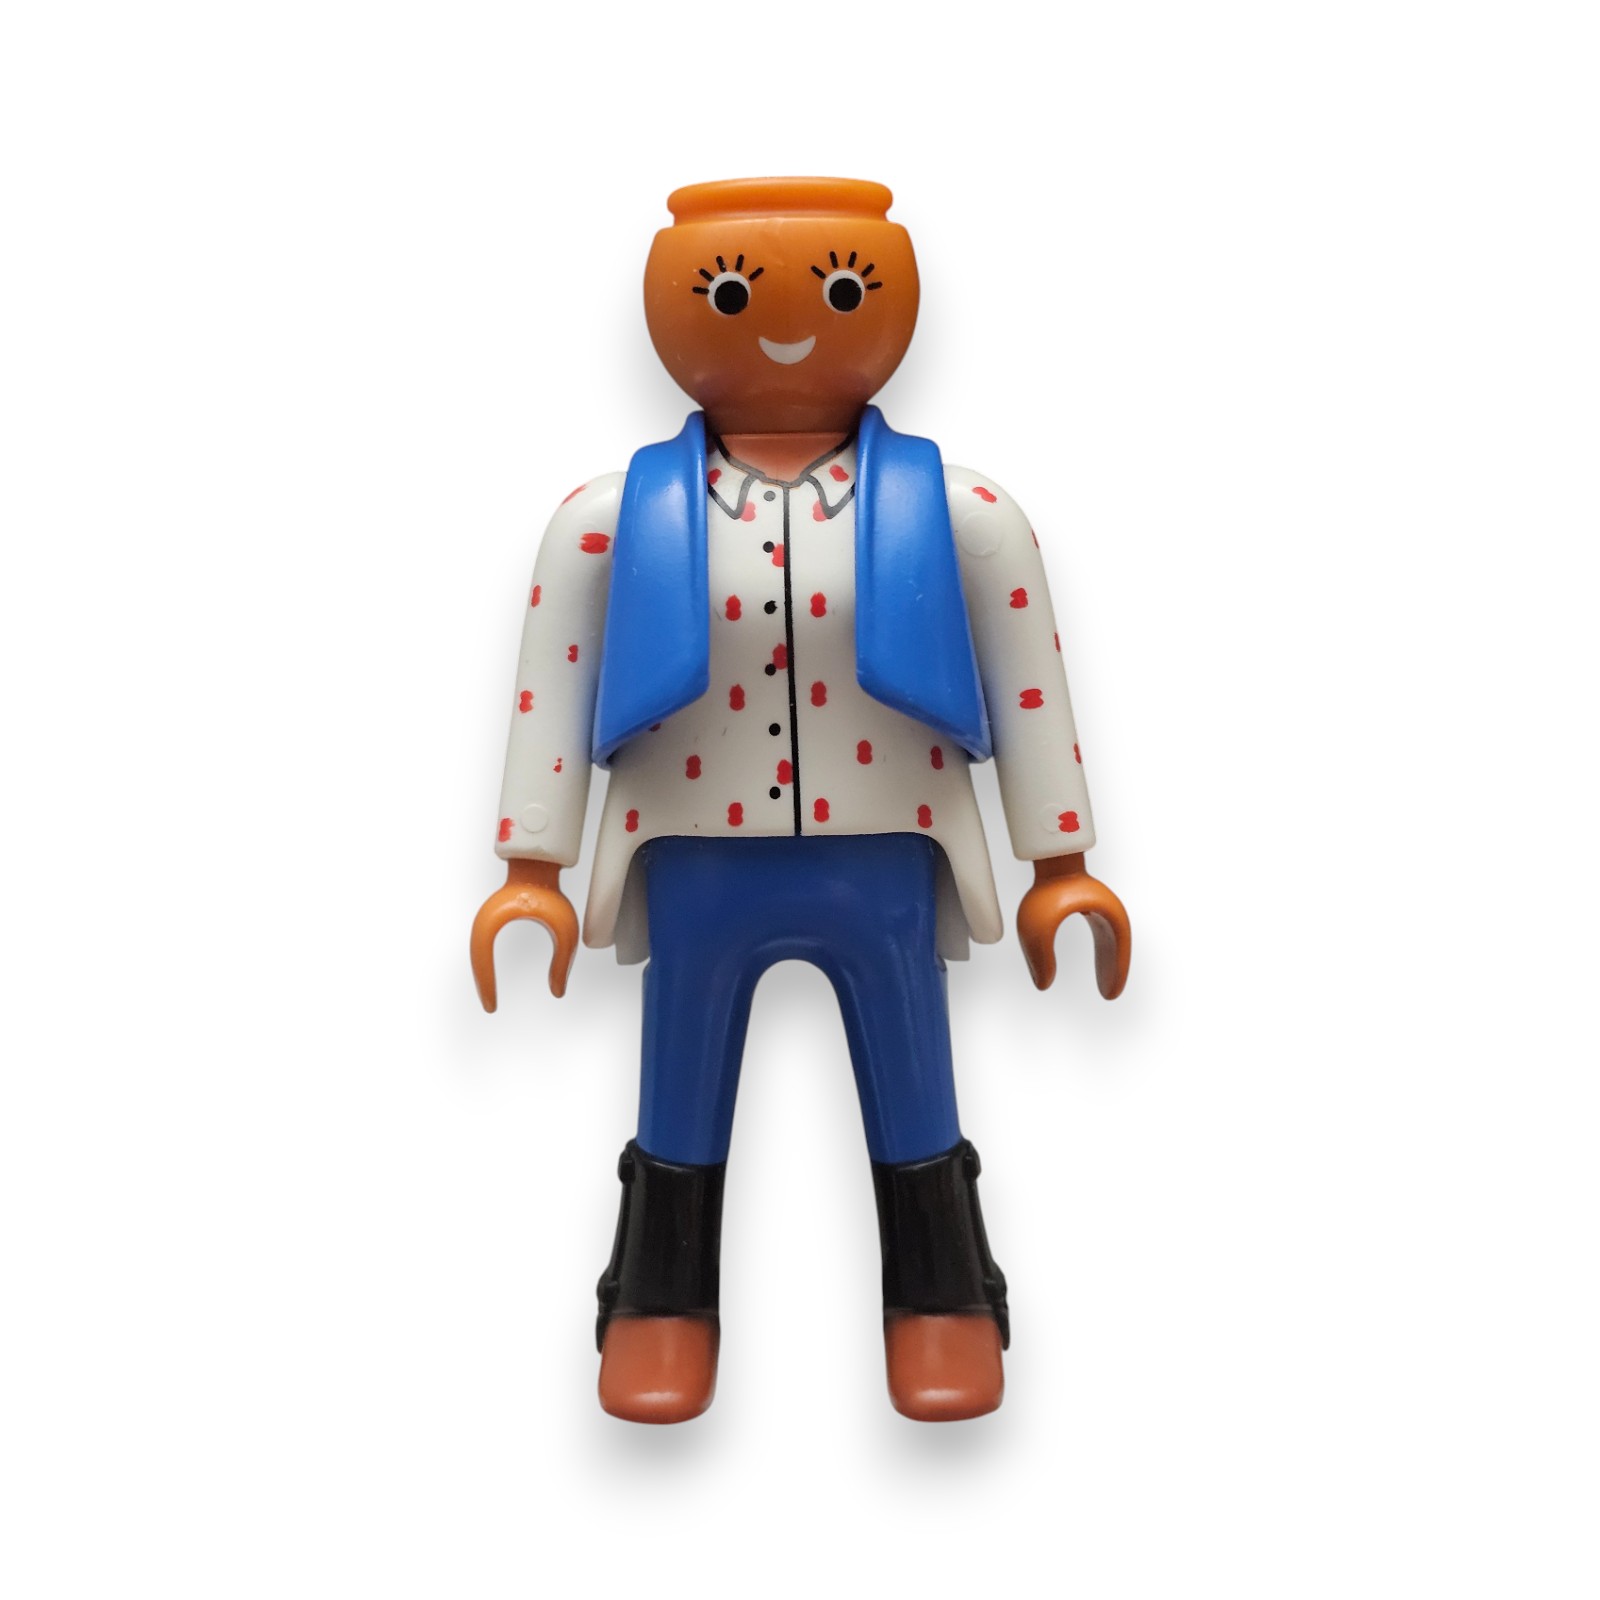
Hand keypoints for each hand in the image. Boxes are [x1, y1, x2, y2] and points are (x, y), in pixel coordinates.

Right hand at [470, 859, 578, 1009]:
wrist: (539, 865)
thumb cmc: (551, 892)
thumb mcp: (564, 931)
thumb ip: (563, 962)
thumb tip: (558, 991)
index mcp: (495, 920)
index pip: (482, 960)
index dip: (485, 986)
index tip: (491, 1006)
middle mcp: (485, 920)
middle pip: (477, 959)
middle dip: (482, 985)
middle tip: (490, 1008)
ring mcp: (487, 918)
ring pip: (478, 953)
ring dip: (483, 975)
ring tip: (490, 998)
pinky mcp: (492, 918)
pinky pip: (483, 947)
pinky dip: (485, 965)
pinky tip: (492, 978)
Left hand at [1016, 853, 1130, 998]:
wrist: (1048, 857)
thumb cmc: (1045, 889)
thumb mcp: (1037, 928)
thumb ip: (1039, 957)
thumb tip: (1043, 984)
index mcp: (1106, 916)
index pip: (1117, 950)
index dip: (1115, 973)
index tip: (1110, 995)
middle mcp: (1107, 912)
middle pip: (1116, 948)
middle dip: (1113, 972)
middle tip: (1109, 996)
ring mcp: (1098, 907)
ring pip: (1109, 942)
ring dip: (1108, 963)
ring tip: (1104, 987)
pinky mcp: (1088, 904)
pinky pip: (1101, 935)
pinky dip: (1101, 952)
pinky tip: (1097, 964)